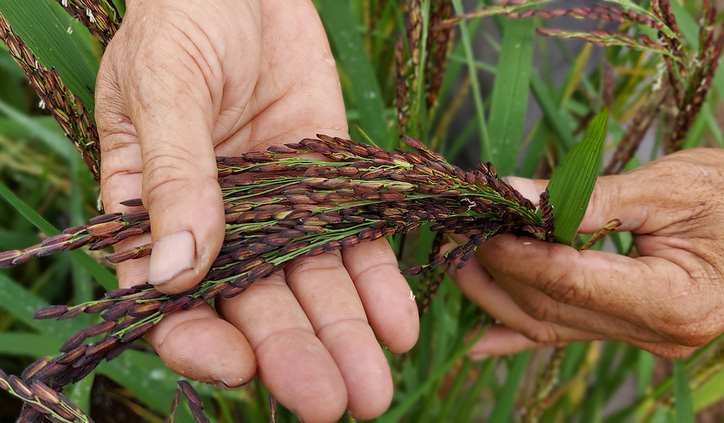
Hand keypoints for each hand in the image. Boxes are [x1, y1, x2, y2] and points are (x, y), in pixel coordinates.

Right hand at [95, 1, 418, 420]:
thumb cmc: (182, 20)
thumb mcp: (164, 87)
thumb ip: (174, 174)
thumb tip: (175, 270)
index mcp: (157, 214)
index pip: (170, 300)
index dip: (200, 340)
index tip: (239, 366)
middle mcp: (223, 227)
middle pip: (257, 306)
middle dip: (296, 356)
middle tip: (335, 405)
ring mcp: (280, 212)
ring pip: (314, 288)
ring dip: (346, 338)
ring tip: (377, 388)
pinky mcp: (330, 189)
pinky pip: (356, 244)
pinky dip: (378, 286)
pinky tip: (400, 326)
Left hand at [451, 148, 723, 358]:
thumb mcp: (668, 186)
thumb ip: (588, 197)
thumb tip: (513, 196)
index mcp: (674, 298)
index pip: (568, 280)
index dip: (515, 252)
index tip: (476, 221)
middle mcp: (657, 332)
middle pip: (550, 306)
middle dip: (495, 267)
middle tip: (458, 228)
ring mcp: (643, 338)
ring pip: (548, 325)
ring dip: (496, 294)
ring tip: (458, 258)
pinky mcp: (630, 330)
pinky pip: (565, 335)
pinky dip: (518, 336)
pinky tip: (476, 343)